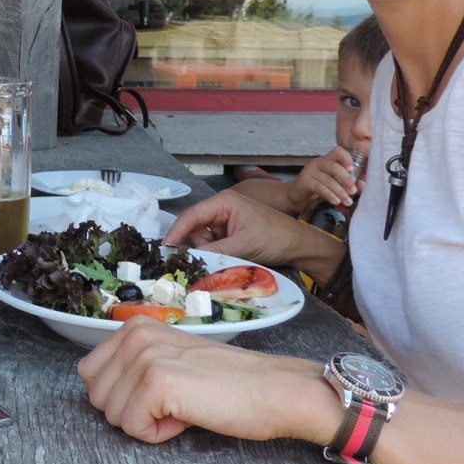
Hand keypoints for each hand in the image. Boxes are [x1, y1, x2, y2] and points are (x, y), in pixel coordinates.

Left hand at [78, 318, 322, 443]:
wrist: (273, 389)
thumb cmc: (228, 383)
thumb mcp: (171, 360)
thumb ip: (135, 365)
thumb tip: (100, 389)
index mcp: (136, 327)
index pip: (89, 373)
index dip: (122, 397)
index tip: (160, 394)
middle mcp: (136, 335)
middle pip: (96, 396)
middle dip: (129, 412)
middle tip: (173, 402)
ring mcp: (145, 357)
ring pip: (112, 415)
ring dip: (146, 423)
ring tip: (183, 407)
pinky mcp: (156, 383)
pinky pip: (133, 427)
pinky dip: (159, 434)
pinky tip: (188, 416)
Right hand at [163, 190, 345, 267]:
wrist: (299, 245)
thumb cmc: (274, 238)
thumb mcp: (242, 246)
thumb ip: (213, 252)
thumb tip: (189, 261)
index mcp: (224, 202)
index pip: (191, 216)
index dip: (176, 233)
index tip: (164, 250)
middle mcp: (221, 207)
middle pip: (195, 229)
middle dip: (199, 246)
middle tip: (209, 261)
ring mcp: (226, 220)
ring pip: (203, 239)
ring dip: (211, 252)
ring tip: (232, 258)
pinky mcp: (230, 232)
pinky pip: (214, 244)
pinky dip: (218, 254)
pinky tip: (232, 258)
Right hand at [289, 146, 363, 209]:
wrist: (297, 197)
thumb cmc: (318, 190)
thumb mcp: (334, 184)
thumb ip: (347, 184)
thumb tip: (362, 187)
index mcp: (327, 160)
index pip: (337, 151)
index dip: (346, 158)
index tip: (353, 169)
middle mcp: (318, 162)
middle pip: (334, 166)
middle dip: (346, 180)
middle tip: (353, 191)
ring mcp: (309, 171)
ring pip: (327, 179)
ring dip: (339, 191)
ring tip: (347, 201)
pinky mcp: (304, 181)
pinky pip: (319, 187)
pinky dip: (329, 194)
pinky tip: (335, 201)